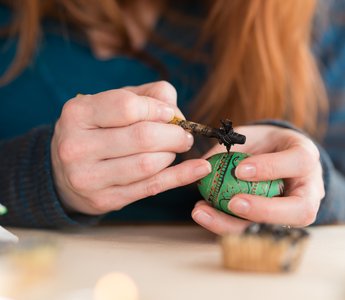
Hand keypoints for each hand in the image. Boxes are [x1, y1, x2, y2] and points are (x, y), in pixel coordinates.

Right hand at [51, 81, 210, 214]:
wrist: (64, 173)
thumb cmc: (97, 130)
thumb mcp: (111, 103)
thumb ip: (148, 96)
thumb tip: (175, 110)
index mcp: (77, 113)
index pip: (128, 107)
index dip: (158, 109)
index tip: (171, 114)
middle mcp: (76, 146)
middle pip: (142, 137)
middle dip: (174, 135)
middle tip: (184, 135)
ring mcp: (87, 177)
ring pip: (148, 164)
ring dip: (172, 155)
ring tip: (175, 149)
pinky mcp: (103, 200)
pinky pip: (151, 187)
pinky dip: (181, 176)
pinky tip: (200, 168)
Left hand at [191, 125, 323, 234]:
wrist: (277, 159)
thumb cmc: (265, 143)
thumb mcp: (252, 135)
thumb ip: (232, 147)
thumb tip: (204, 164)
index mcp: (307, 158)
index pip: (299, 162)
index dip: (271, 168)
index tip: (239, 170)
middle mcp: (309, 190)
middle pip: (301, 210)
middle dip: (264, 210)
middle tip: (232, 203)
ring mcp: (295, 213)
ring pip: (276, 229)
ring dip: (235, 225)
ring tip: (202, 211)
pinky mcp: (276, 227)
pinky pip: (254, 233)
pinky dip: (225, 226)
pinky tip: (204, 215)